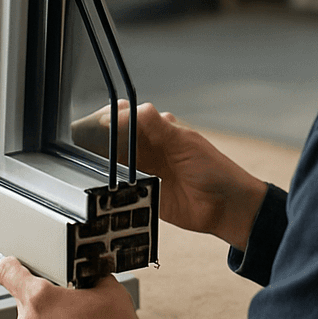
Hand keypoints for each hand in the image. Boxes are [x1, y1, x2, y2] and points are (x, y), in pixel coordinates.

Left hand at [0, 256, 140, 318]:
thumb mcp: (109, 288)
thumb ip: (93, 275)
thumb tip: (92, 275)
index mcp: (39, 297)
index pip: (6, 271)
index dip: (11, 262)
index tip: (19, 261)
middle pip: (23, 293)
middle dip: (42, 288)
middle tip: (67, 288)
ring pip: (33, 315)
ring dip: (50, 310)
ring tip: (78, 311)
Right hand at [72, 101, 267, 249]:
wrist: (227, 207)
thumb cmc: (213, 169)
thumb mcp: (183, 141)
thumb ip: (154, 125)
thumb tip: (123, 111)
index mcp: (159, 131)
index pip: (127, 116)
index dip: (111, 117)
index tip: (100, 123)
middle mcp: (148, 149)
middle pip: (115, 139)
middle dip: (102, 138)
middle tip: (90, 142)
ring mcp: (144, 172)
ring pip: (114, 162)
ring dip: (105, 162)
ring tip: (94, 163)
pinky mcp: (142, 194)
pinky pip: (121, 188)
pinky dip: (112, 186)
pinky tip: (105, 184)